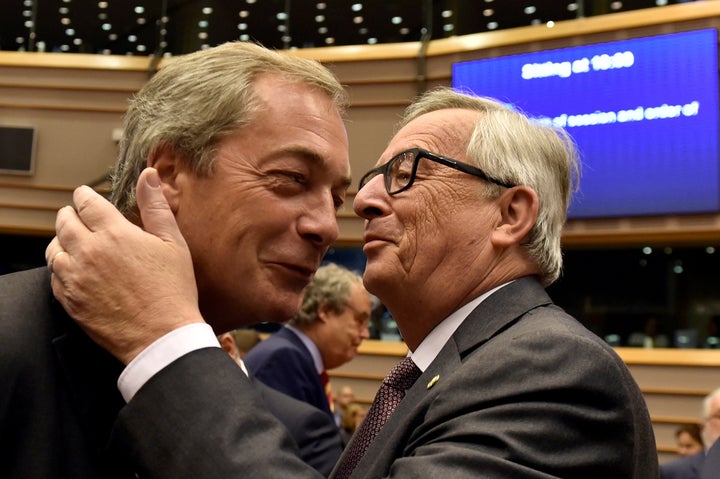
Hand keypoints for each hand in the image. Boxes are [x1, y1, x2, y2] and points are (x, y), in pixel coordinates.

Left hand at [47, 168, 203, 363]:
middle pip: (63, 221)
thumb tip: (148, 174)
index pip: (86, 202)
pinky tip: (75, 270)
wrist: (162, 336)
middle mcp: (88, 252)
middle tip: (79, 217)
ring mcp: (75, 278)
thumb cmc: (173, 289)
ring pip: (53, 248)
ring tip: (75, 243)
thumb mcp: (173, 242)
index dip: (85, 196)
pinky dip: (60, 268)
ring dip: (62, 241)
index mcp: (114, 233)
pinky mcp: (70, 300)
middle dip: (70, 215)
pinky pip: (53, 276)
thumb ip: (155, 206)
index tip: (86, 196)